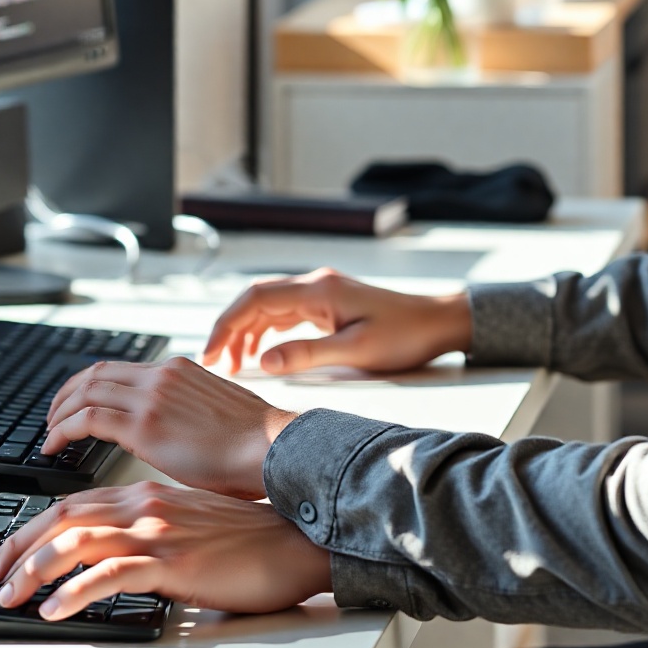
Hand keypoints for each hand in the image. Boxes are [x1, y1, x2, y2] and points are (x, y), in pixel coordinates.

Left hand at [0, 481, 331, 620]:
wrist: (292, 541)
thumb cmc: (247, 539)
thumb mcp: (189, 523)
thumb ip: (151, 528)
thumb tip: (114, 554)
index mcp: (147, 495)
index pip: (73, 503)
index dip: (32, 526)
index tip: (7, 552)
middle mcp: (145, 505)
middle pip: (63, 518)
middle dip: (18, 546)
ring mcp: (157, 531)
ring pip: (76, 542)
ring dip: (34, 570)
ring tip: (10, 596)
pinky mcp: (172, 561)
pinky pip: (110, 574)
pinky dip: (74, 592)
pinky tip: (54, 609)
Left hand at [43, 355, 296, 497]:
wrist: (272, 449)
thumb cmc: (254, 445)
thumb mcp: (215, 414)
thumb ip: (188, 414)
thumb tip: (174, 434)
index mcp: (178, 369)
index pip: (118, 369)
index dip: (88, 386)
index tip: (75, 405)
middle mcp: (161, 375)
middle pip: (94, 374)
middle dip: (66, 396)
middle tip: (53, 419)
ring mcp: (151, 397)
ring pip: (84, 392)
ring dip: (59, 414)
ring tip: (49, 436)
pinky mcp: (144, 425)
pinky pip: (87, 419)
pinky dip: (63, 430)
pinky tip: (55, 448)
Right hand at [203, 268, 471, 376]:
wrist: (437, 322)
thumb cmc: (404, 336)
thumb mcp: (356, 352)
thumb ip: (307, 355)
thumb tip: (262, 363)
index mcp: (319, 291)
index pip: (256, 299)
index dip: (227, 324)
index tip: (210, 354)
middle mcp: (316, 284)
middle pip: (256, 298)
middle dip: (229, 328)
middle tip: (213, 362)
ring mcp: (322, 292)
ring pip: (268, 305)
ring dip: (245, 330)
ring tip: (231, 362)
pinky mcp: (328, 303)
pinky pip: (285, 311)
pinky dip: (265, 330)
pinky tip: (260, 352)